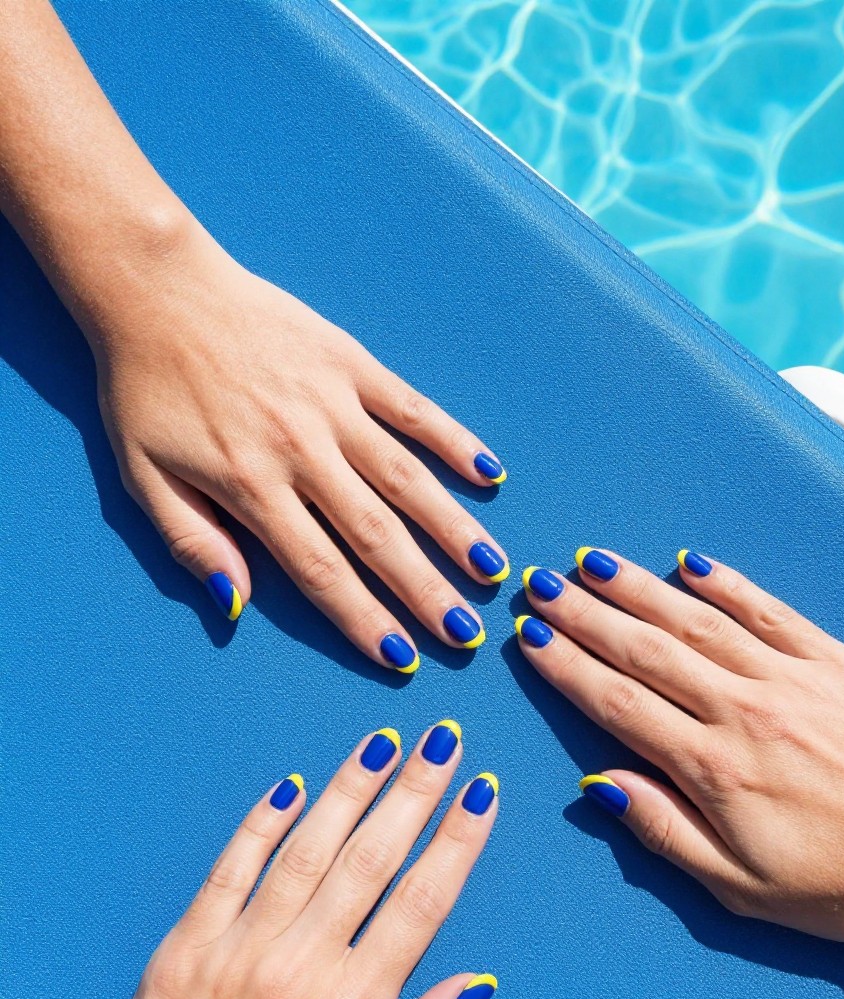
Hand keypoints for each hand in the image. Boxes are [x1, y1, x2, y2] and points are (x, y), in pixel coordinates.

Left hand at [31, 724, 498, 998]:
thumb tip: (476, 983)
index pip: (422, 902)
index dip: (458, 842)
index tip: (482, 792)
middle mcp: (296, 967)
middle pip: (371, 858)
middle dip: (415, 792)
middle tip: (444, 740)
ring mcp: (234, 951)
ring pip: (304, 849)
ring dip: (348, 790)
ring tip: (383, 744)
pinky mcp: (183, 950)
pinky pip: (228, 870)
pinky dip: (261, 825)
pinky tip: (290, 787)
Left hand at [97, 220, 507, 664]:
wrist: (156, 287)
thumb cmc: (145, 389)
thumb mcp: (142, 476)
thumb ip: (192, 542)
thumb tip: (236, 605)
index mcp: (250, 484)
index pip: (318, 569)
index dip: (362, 617)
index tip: (401, 657)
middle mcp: (302, 449)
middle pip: (375, 535)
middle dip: (424, 591)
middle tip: (466, 634)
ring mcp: (333, 403)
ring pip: (406, 478)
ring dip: (452, 528)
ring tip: (492, 570)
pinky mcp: (350, 362)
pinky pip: (412, 408)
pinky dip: (453, 439)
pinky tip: (489, 473)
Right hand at [515, 550, 843, 956]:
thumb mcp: (741, 887)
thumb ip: (665, 831)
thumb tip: (600, 786)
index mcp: (715, 769)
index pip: (619, 703)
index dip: (567, 666)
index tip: (529, 636)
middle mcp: (746, 710)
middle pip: (647, 650)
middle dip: (585, 615)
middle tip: (539, 585)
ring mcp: (794, 679)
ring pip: (698, 620)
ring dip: (638, 588)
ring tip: (591, 563)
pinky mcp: (837, 662)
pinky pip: (770, 610)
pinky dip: (727, 583)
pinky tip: (690, 563)